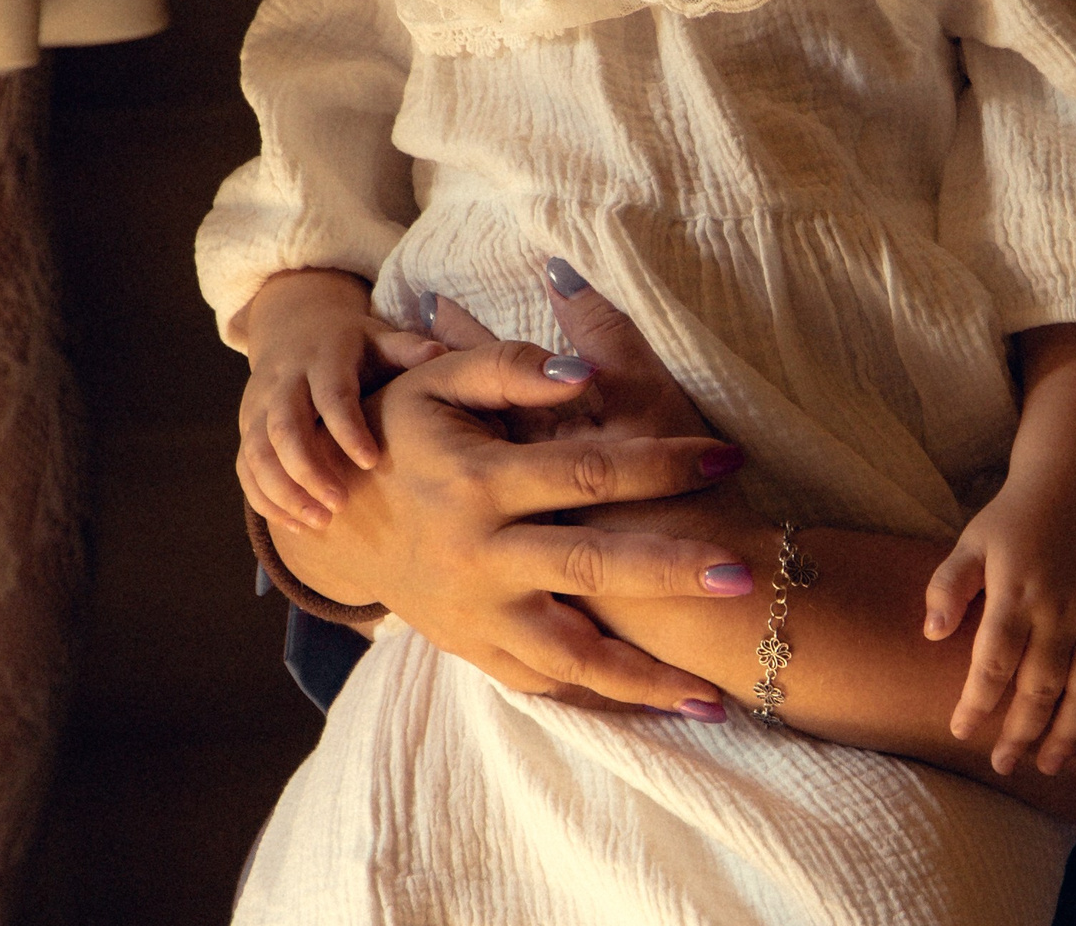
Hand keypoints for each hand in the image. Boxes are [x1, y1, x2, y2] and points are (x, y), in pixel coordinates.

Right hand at [236, 270, 444, 530]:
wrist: (295, 326)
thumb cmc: (353, 344)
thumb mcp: (378, 337)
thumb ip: (405, 348)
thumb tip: (439, 352)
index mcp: (323, 358)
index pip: (331, 395)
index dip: (348, 429)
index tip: (372, 462)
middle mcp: (284, 381)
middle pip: (285, 428)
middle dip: (309, 470)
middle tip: (340, 505)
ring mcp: (259, 405)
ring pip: (258, 453)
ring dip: (284, 492)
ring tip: (320, 522)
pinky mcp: (248, 427)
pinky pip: (246, 468)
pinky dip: (265, 498)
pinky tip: (295, 525)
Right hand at [268, 265, 757, 715]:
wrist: (334, 518)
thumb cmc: (403, 434)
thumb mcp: (439, 382)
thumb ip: (509, 367)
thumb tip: (580, 370)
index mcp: (480, 482)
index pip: (588, 471)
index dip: (659, 463)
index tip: (726, 456)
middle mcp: (481, 555)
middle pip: (591, 565)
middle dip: (670, 572)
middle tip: (741, 576)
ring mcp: (478, 614)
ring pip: (569, 654)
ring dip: (642, 677)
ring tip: (712, 694)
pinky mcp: (475, 650)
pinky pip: (545, 684)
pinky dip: (600, 700)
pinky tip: (657, 709)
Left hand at [924, 483, 1075, 778]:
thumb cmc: (1017, 519)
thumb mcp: (972, 541)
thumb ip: (948, 585)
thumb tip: (932, 634)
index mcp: (1016, 594)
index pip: (993, 663)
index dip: (976, 703)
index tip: (961, 731)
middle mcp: (1061, 610)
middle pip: (1040, 687)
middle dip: (1021, 733)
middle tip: (1003, 764)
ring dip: (1071, 731)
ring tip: (1051, 763)